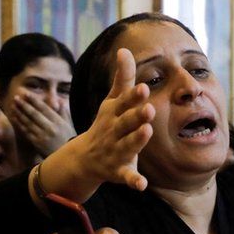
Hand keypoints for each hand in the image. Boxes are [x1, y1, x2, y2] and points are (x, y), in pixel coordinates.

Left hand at [11, 94, 76, 156]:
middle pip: (34, 114)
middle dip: (24, 105)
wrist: (68, 159)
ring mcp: (43, 136)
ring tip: (13, 107)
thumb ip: (63, 112)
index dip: (34, 100)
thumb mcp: (69, 125)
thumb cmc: (69, 140)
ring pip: (28, 122)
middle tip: (16, 98)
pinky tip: (15, 119)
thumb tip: (59, 101)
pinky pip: (26, 132)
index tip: (26, 94)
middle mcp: (50, 127)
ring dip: (19, 113)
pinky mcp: (37, 143)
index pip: (44, 108)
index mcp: (58, 121)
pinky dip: (20, 124)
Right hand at [71, 48, 153, 190]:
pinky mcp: (118, 171)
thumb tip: (124, 49)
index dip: (132, 96)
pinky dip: (133, 181)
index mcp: (113, 113)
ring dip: (136, 141)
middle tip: (149, 109)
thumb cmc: (106, 124)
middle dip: (136, 116)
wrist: (84, 158)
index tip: (144, 87)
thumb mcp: (111, 101)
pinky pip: (126, 177)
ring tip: (147, 132)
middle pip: (125, 123)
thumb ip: (122, 78)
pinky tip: (142, 185)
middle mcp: (113, 131)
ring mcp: (115, 151)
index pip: (123, 102)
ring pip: (127, 146)